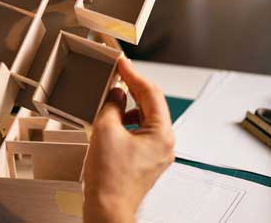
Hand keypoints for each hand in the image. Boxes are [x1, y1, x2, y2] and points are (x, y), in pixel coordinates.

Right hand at [83, 58, 174, 222]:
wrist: (107, 209)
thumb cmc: (110, 180)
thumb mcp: (106, 130)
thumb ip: (111, 104)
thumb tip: (115, 93)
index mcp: (162, 134)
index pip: (151, 93)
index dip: (134, 74)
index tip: (122, 63)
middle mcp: (164, 143)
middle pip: (150, 104)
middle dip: (132, 88)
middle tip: (117, 74)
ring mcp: (156, 153)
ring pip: (143, 118)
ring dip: (127, 105)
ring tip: (109, 98)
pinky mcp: (144, 160)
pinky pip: (138, 132)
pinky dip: (125, 122)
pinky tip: (111, 120)